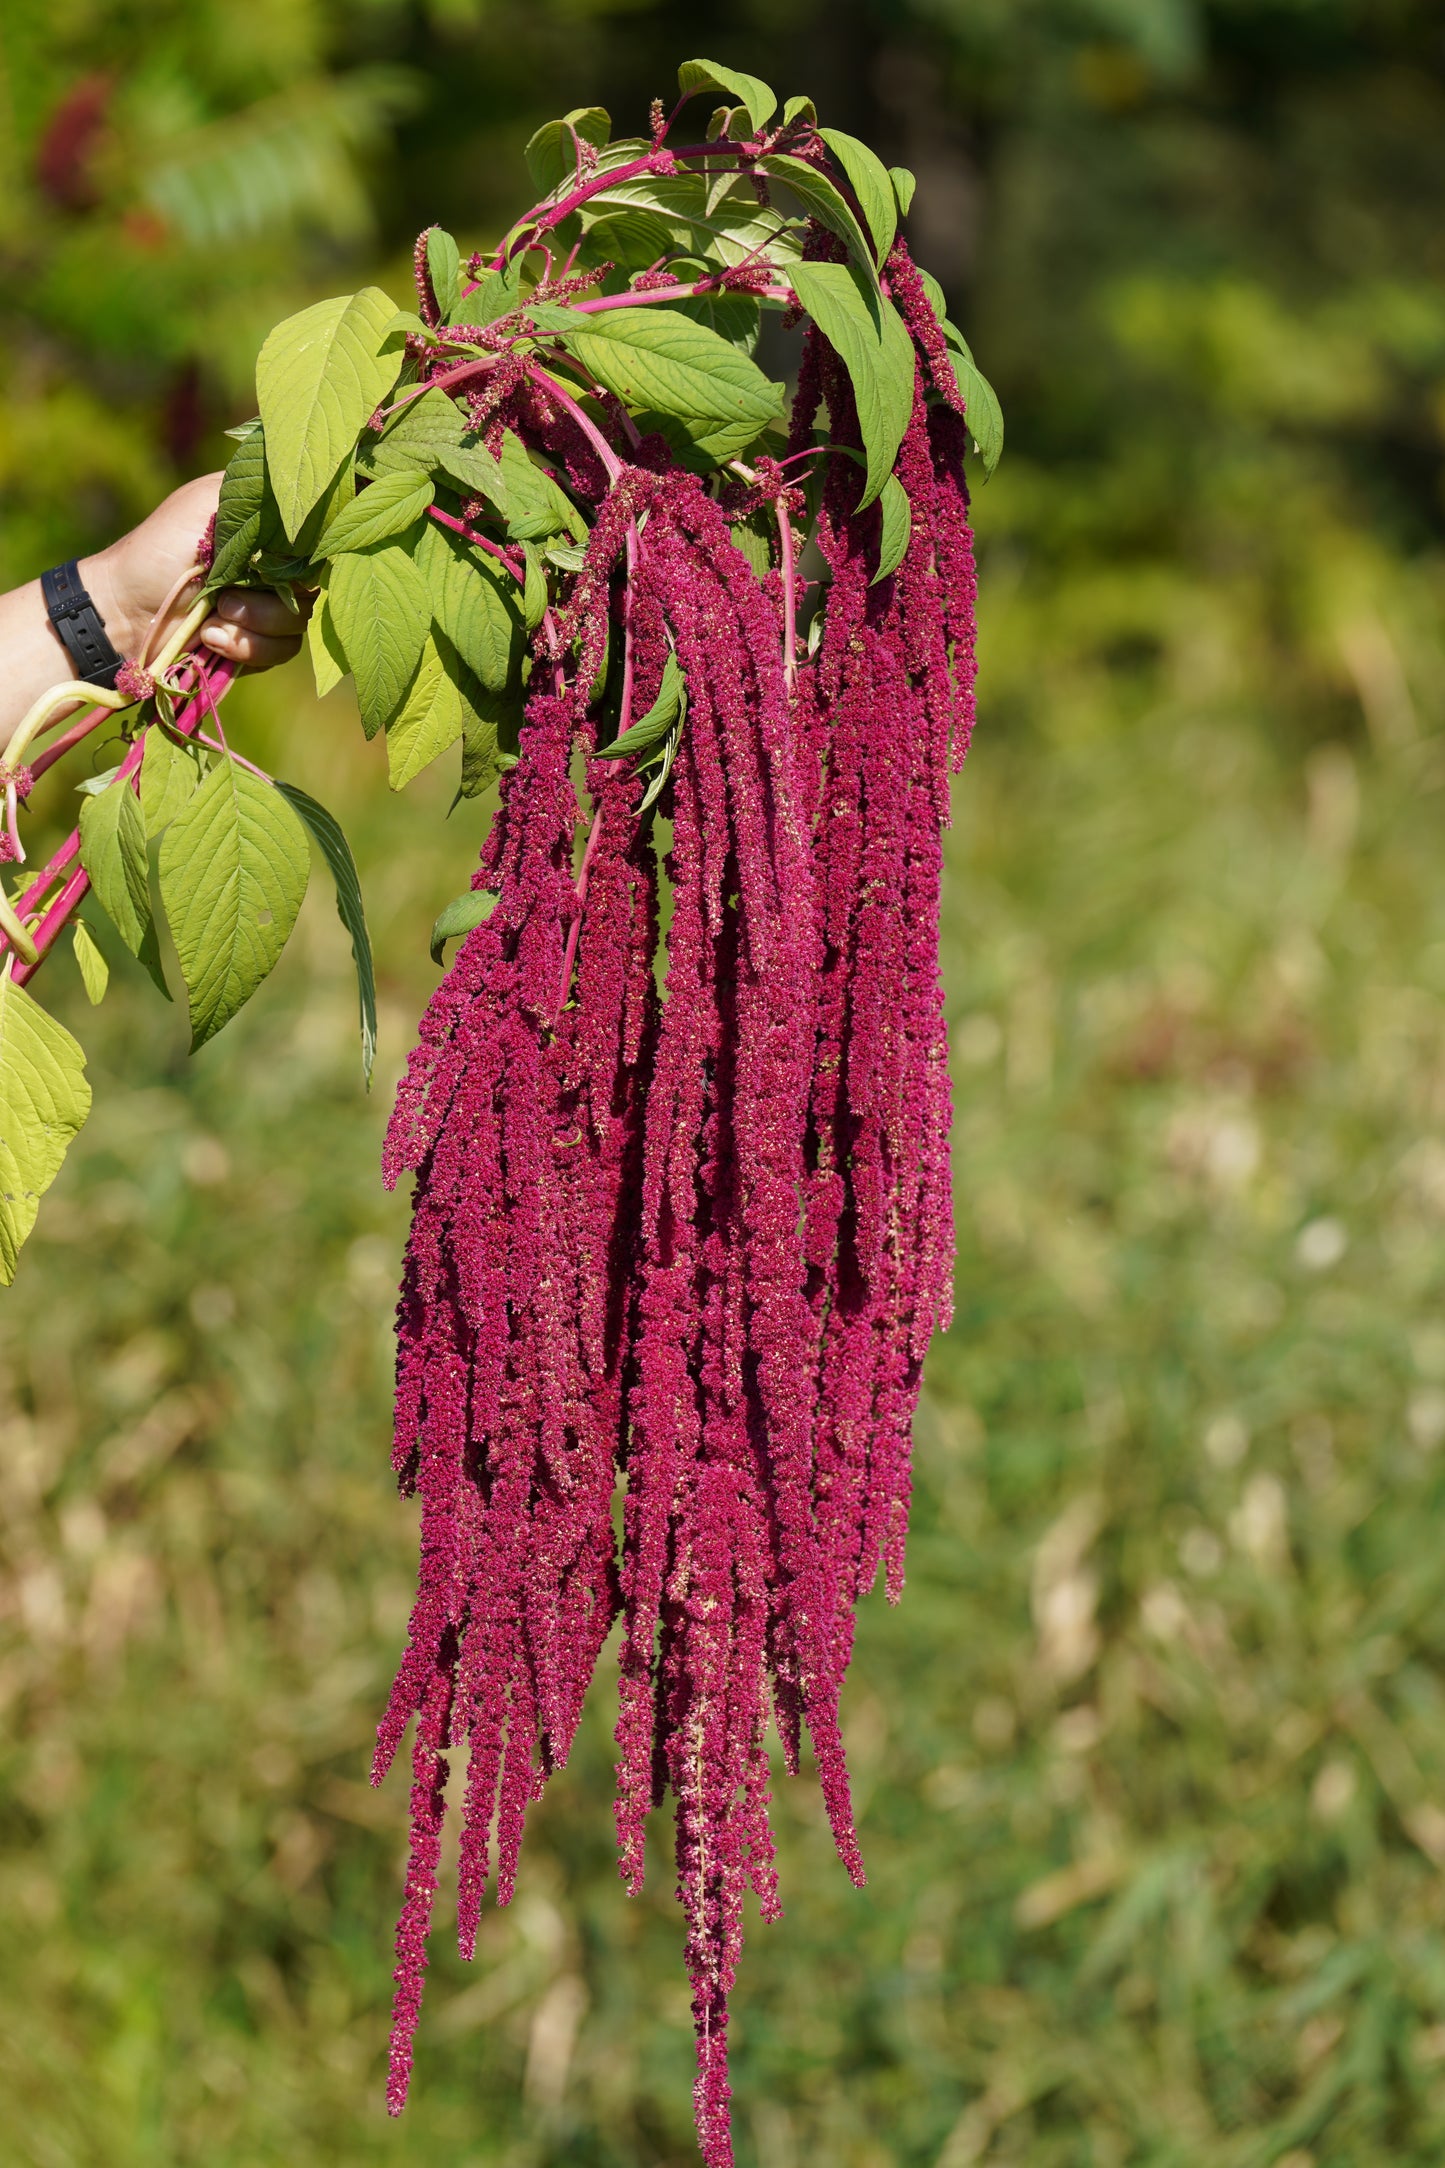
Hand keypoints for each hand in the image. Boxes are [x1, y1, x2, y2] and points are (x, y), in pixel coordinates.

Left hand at [81, 472, 310, 672]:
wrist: (124, 611)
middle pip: (313, 586)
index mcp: (265, 528)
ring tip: (212, 621)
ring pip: (299, 622)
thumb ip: (257, 496)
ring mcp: (267, 606)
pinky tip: (211, 638)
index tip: (282, 562)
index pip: (314, 539)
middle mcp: (273, 566)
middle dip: (271, 600)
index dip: (308, 554)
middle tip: (228, 600)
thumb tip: (305, 502)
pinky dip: (246, 648)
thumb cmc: (159, 549)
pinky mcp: (258, 642)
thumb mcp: (206, 502)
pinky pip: (282, 649)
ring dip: (255, 625)